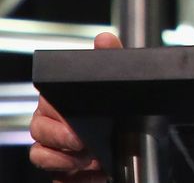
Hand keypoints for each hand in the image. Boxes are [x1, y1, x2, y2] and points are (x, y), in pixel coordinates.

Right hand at [29, 32, 122, 182]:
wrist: (140, 148)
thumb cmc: (124, 113)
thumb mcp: (121, 84)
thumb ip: (112, 59)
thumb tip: (104, 39)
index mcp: (64, 101)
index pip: (47, 102)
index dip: (55, 110)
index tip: (73, 120)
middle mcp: (56, 125)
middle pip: (39, 129)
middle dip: (60, 136)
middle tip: (82, 141)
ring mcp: (58, 149)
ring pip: (41, 153)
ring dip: (62, 158)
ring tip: (89, 158)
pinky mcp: (63, 171)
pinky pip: (54, 175)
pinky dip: (67, 174)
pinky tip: (86, 171)